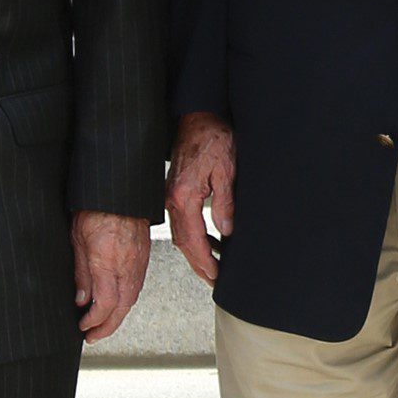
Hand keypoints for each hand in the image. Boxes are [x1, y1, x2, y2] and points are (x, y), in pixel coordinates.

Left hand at [73, 211, 151, 342]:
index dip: (93, 321)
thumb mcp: (77, 240)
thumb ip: (81, 272)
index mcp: (108, 262)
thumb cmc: (97, 207)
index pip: (104, 305)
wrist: (119, 189)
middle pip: (121, 308)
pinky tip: (117, 301)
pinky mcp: (144, 255)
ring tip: (104, 323)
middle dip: (107, 327)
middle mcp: (127, 265)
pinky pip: (137, 285)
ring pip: (131, 298)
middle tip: (94, 335)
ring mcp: (138, 261)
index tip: (83, 326)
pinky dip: (126, 300)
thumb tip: (81, 298)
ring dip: (118, 315)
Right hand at [165, 112, 235, 284]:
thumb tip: (226, 231)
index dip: (205, 260)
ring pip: (181, 234)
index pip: (193, 239)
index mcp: (184, 197)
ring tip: (212, 266)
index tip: (215, 275)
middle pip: (183, 242)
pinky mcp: (174, 192)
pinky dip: (193, 236)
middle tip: (214, 279)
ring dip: (195, 252)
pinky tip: (208, 240)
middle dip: (198, 263)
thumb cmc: (212, 138)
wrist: (198, 119)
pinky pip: (182, 221)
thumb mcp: (226, 170)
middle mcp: (173, 200)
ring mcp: (171, 196)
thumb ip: (224, 203)